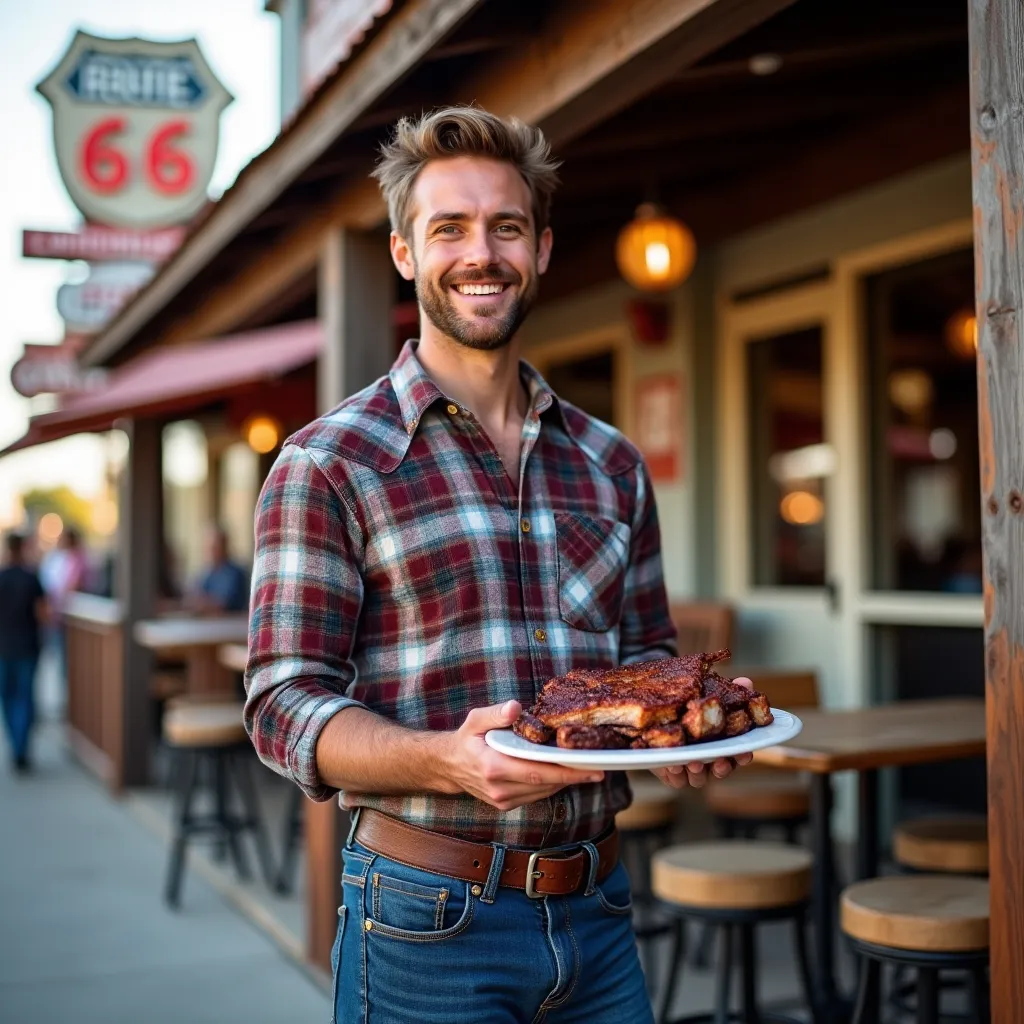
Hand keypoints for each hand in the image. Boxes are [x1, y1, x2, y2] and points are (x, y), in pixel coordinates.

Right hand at [437, 700, 603, 811]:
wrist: (447, 767)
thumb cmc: (465, 739)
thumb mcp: (475, 720)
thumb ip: (496, 714)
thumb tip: (516, 707)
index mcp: (493, 767)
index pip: (537, 771)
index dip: (567, 772)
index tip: (591, 769)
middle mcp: (500, 788)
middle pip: (546, 784)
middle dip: (574, 777)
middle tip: (600, 768)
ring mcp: (503, 800)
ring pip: (543, 791)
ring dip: (565, 781)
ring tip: (587, 768)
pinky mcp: (506, 804)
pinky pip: (536, 794)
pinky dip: (551, 783)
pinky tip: (563, 772)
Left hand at [650, 676, 755, 789]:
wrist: (656, 716)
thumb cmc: (689, 706)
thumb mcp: (706, 693)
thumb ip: (727, 690)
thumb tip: (745, 681)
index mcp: (723, 744)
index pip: (740, 753)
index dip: (744, 755)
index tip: (745, 752)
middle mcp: (710, 760)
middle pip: (722, 769)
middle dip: (722, 767)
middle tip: (719, 760)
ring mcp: (692, 769)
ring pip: (699, 778)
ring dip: (698, 772)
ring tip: (693, 762)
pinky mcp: (672, 773)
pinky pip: (676, 779)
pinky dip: (675, 774)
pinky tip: (672, 765)